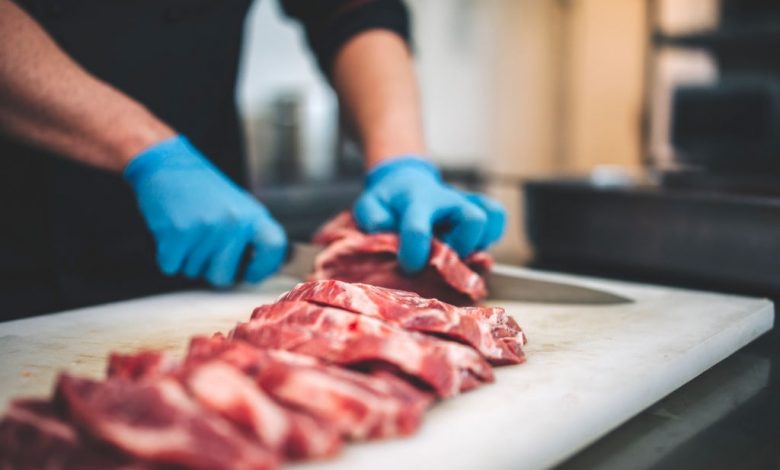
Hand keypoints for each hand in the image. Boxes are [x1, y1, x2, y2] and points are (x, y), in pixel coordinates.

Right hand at [123, 136, 286, 286]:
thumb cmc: (204, 192)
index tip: (249, 273)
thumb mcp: (238, 208)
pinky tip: (172, 233)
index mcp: (253, 216)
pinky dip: (168, 257)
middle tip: (204, 248)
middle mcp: (234, 222)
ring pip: (194, 272)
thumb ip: (251, 236)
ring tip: (188, 231)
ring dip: (187, 259)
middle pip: (224, 277)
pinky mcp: (178, 232)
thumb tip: (265, 268)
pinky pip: (171, 267)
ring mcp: (206, 228)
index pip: (275, 247)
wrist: (169, 165)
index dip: (264, 268)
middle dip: (210, 271)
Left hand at [353, 156, 505, 272]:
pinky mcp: (478, 209)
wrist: (404, 180)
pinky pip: (497, 218)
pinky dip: (492, 235)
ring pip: (491, 220)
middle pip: (473, 220)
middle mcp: (448, 201)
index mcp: (417, 202)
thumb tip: (387, 230)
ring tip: (459, 252)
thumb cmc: (388, 201)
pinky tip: (472, 245)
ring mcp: (466, 204)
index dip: (414, 253)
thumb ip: (373, 218)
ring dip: (479, 243)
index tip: (409, 266)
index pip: (418, 228)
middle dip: (461, 247)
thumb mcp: (370, 204)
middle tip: (443, 259)